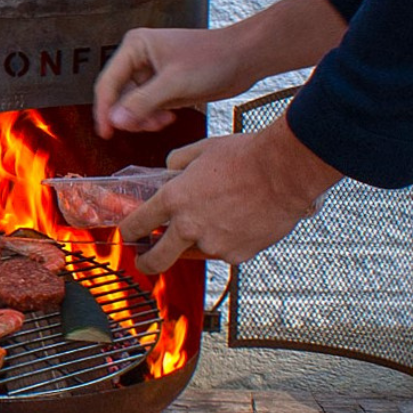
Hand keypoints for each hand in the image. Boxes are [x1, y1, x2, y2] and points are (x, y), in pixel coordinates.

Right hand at [95, 0, 349, 138]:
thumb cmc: (212, 60)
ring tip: (164, 122)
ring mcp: (150, 72)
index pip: (108, 83)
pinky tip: (169, 118)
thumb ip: (142, 102)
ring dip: (144, 118)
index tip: (106, 133)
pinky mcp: (163, 85)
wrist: (244, 58)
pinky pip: (147, 107)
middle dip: (131, 115)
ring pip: (133, 104)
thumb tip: (115, 120)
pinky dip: (154, 117)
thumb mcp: (174, 83)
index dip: (105, 110)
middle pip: (119, 95)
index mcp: (134, 47)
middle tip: (148, 127)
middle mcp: (138, 58)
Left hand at [120, 115, 342, 272]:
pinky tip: (235, 224)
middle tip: (144, 259)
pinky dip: (224, 243)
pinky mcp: (237, 255)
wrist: (285, 170)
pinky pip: (223, 253)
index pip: (137, 223)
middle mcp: (189, 226)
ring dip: (192, 246)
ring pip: (193, 254)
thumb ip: (176, 164)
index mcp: (174, 199)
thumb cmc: (245, 156)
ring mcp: (214, 244)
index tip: (128, 234)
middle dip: (145, 262)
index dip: (128, 231)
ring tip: (206, 226)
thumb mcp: (199, 150)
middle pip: (155, 259)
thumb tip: (169, 172)